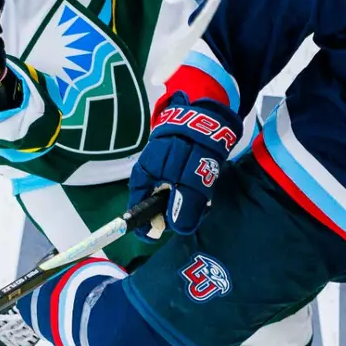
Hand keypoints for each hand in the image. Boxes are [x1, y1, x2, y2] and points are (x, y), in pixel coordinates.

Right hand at [128, 93, 240, 235]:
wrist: (208, 109)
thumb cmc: (194, 142)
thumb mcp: (192, 176)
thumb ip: (185, 204)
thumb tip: (178, 228)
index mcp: (144, 174)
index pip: (137, 207)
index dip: (145, 224)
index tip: (155, 236)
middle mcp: (150, 172)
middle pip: (156, 203)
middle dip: (173, 213)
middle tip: (193, 215)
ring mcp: (163, 165)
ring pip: (171, 194)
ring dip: (186, 201)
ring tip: (204, 200)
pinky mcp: (178, 160)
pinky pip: (181, 182)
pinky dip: (192, 189)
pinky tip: (205, 186)